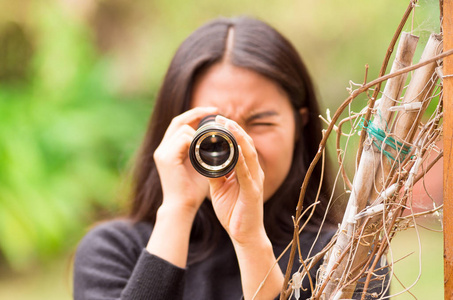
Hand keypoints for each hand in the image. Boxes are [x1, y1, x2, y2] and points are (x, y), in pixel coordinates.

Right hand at [153, 107, 217, 214]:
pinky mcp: (166, 158)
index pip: (180, 123)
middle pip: (178, 121)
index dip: (195, 114)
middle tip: (215, 111)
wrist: (182, 207)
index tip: (213, 111)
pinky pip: (183, 140)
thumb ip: (202, 150)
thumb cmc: (192, 190)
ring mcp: (162, 152)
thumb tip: (217, 138)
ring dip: (200, 132)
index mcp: (168, 149)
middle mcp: (162, 148)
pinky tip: (208, 146)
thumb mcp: (199, 165)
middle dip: (197, 113)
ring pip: (182, 130)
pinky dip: (197, 140)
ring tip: (216, 136)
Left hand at [208, 116, 266, 245]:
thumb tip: (204, 158)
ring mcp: (255, 181)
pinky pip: (246, 173)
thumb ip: (215, 172)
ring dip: (238, 138)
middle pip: (246, 144)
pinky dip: (239, 160)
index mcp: (246, 169)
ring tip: (227, 126)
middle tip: (220, 117)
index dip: (231, 131)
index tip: (218, 120)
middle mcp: (254, 171)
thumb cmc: (233, 211)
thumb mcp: (220, 187)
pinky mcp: (253, 192)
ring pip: (248, 154)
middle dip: (234, 129)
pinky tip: (233, 150)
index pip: (240, 145)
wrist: (244, 234)